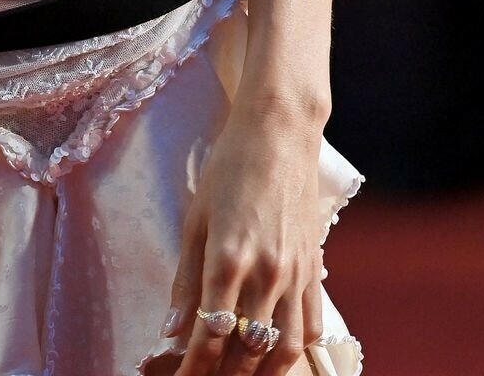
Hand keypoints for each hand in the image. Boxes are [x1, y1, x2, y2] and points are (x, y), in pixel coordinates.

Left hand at [160, 110, 323, 373]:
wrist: (279, 132)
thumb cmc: (229, 167)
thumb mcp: (195, 218)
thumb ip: (185, 280)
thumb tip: (170, 331)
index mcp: (228, 259)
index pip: (210, 335)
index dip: (193, 368)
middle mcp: (265, 273)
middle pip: (246, 350)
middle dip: (224, 375)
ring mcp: (295, 273)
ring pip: (283, 349)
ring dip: (261, 373)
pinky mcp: (314, 268)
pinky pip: (312, 326)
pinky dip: (296, 350)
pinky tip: (278, 355)